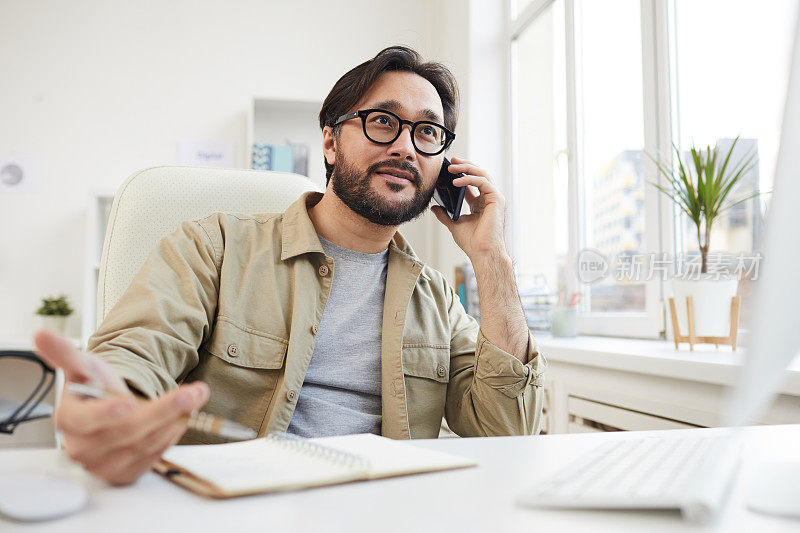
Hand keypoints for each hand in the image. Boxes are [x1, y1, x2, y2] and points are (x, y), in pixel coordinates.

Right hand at [33, 329, 208, 485]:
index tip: (126, 403)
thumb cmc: (96, 389)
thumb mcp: (85, 366)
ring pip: (145, 444)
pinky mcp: (124, 473)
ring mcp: (103, 464)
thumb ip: (66, 353)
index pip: (83, 420)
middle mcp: (82, 447)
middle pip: (126, 431)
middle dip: (163, 409)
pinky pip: (153, 457)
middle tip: (192, 392)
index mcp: (69, 419)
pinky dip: (171, 435)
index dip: (104, 413)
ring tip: (193, 398)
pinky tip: (180, 418)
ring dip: (174, 420)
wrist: (110, 411)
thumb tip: (41, 335)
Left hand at [430, 157, 507, 259]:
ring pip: (482, 174)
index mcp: (480, 203)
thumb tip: (434, 208)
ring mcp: (494, 198)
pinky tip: (457, 182)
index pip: (472, 182)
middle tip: (452, 161)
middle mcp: (489, 198)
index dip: (461, 174)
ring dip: (466, 169)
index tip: (449, 168)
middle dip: (465, 166)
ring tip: (452, 168)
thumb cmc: (472, 242)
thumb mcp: (454, 224)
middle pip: (478, 174)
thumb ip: (445, 214)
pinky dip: (470, 179)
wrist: (482, 252)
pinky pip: (483, 182)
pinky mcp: (496, 199)